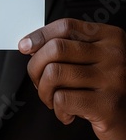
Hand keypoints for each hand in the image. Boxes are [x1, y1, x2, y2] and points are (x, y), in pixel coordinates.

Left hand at [18, 18, 125, 139]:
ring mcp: (112, 79)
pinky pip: (63, 100)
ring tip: (52, 99)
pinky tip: (67, 113)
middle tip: (38, 80)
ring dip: (44, 90)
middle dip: (36, 66)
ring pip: (54, 74)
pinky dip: (57, 110)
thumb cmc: (109, 87)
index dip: (39, 35)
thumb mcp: (97, 59)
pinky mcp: (107, 105)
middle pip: (56, 48)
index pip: (66, 27)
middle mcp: (113, 54)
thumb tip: (32, 45)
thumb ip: (71, 48)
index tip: (25, 46)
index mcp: (109, 37)